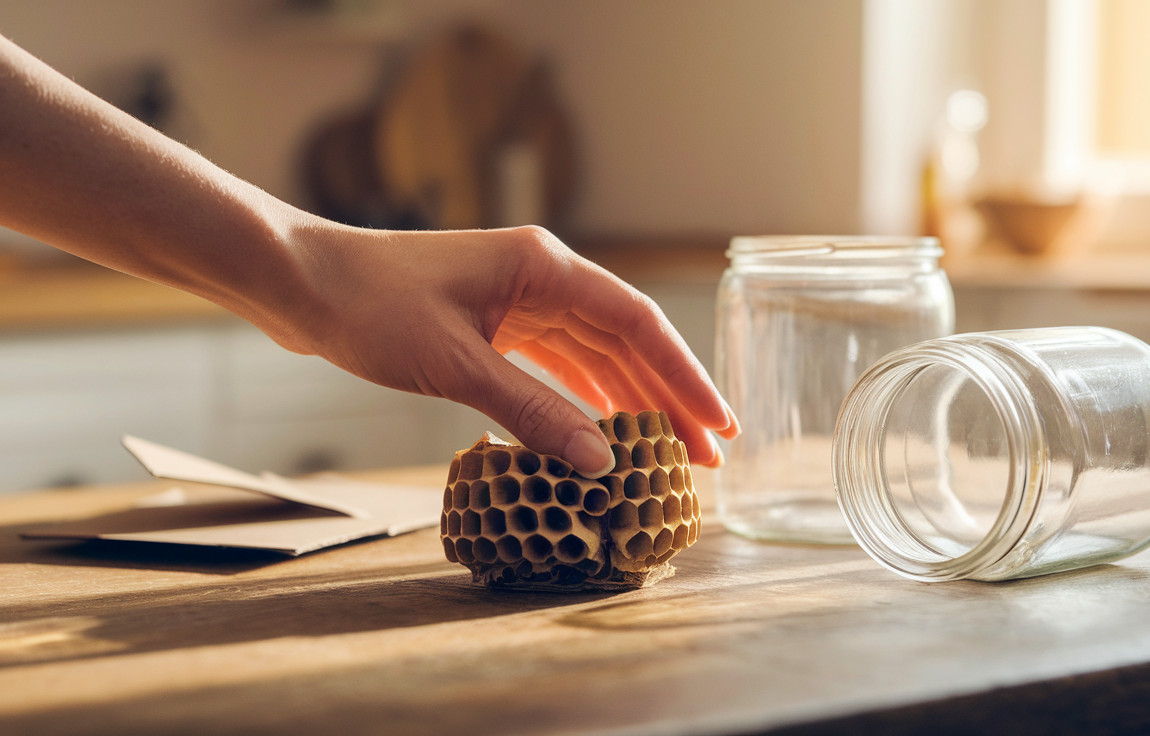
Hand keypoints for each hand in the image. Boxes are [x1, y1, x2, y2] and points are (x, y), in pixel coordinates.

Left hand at [272, 222, 737, 477]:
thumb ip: (532, 413)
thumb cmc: (368, 307)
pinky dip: (585, 398)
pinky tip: (606, 429)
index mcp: (545, 267)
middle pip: (626, 341)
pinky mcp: (495, 323)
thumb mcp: (455, 366)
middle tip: (708, 454)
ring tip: (669, 452)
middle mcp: (542, 277)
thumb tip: (600, 462)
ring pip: (596, 356)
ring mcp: (519, 299)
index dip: (685, 376)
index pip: (637, 324)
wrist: (301, 283)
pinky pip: (558, 364)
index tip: (719, 422)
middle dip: (668, 397)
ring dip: (631, 401)